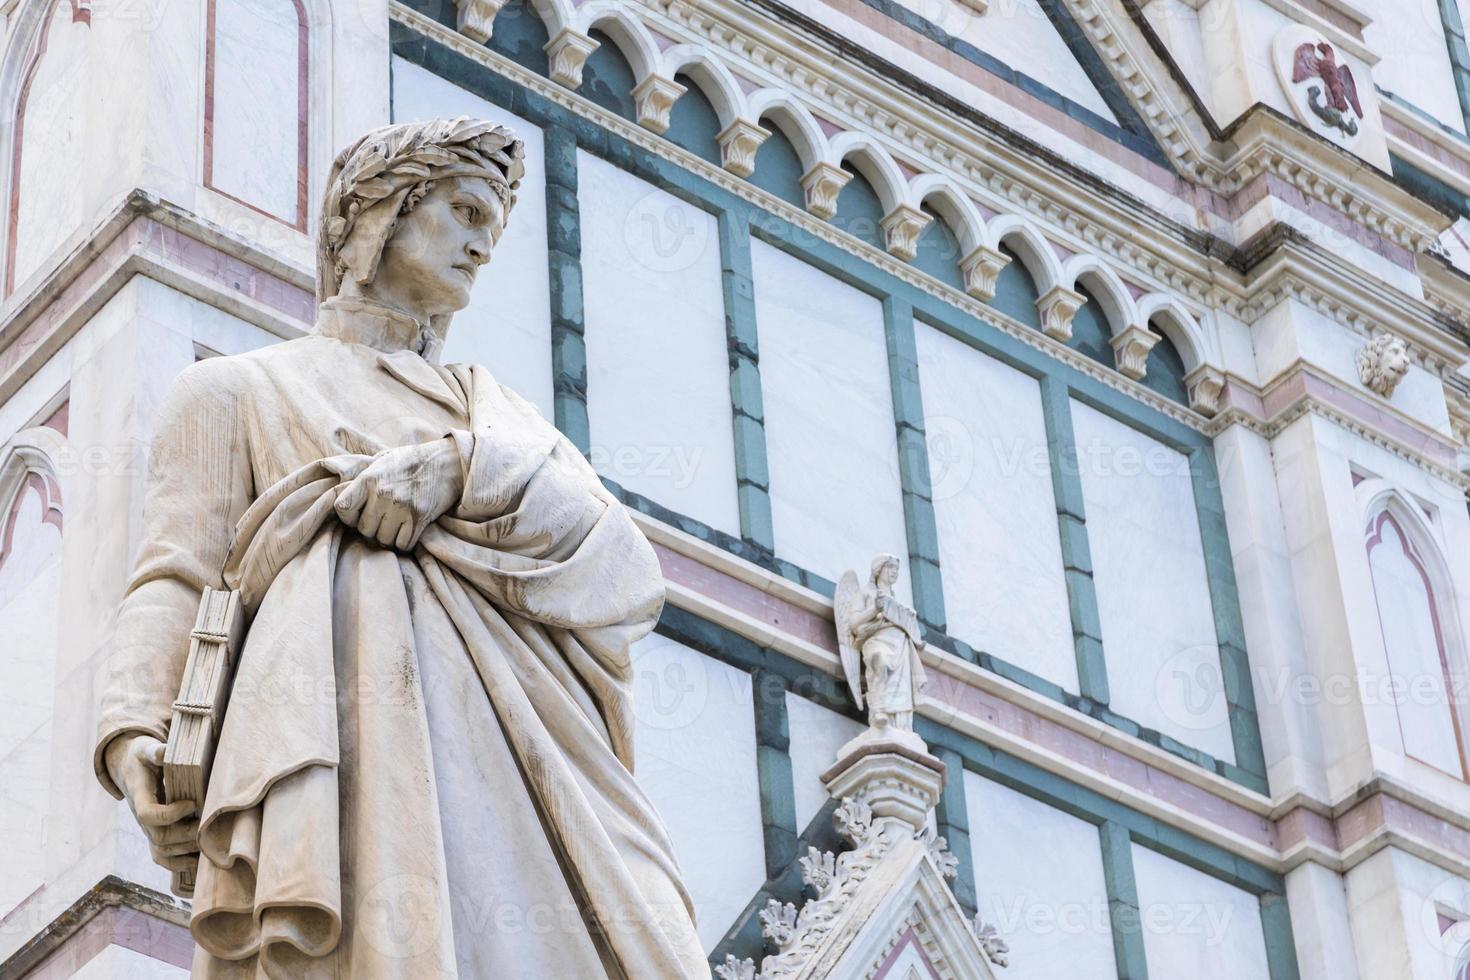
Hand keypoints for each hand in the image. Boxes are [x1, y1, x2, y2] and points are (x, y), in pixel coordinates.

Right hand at [104, 733, 199, 872]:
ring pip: (162, 851)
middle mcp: (141, 818)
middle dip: (185, 834)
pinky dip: (181, 863)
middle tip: (207, 824)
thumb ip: (156, 752)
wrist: (130, 770)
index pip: (147, 814)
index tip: (192, 803)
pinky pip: (163, 858)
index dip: (169, 814)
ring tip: (208, 839)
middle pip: (158, 837)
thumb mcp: (146, 749)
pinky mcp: (155, 835)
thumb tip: (168, 751)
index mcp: (139, 796)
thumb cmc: (142, 758)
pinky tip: (200, 859)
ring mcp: (148, 829)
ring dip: (187, 849)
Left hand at [333, 437, 463, 550]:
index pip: (342, 508)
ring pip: (384, 540)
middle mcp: (383, 493)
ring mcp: (402, 506)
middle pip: (365, 530)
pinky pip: (404, 544)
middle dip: (372, 531)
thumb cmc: (412, 461)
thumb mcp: (383, 461)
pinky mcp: (419, 517)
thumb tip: (342, 495)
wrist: (448, 462)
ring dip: (389, 538)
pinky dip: (405, 543)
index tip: (358, 517)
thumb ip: (364, 479)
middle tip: (383, 523)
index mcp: (369, 478)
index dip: (348, 518)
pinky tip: (409, 531)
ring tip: (397, 527)